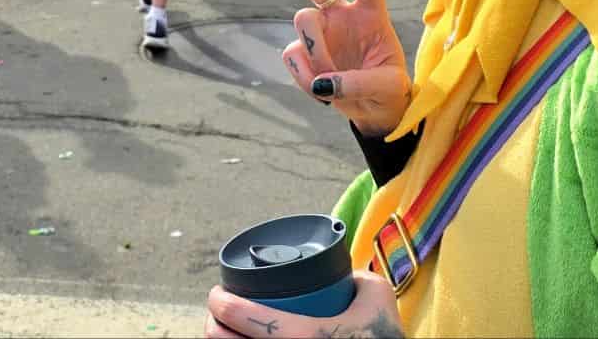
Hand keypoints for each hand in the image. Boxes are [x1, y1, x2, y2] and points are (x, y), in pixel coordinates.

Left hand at [206, 269, 402, 338]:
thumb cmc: (382, 335)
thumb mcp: (376, 295)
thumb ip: (354, 274)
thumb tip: (335, 266)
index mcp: (310, 336)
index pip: (252, 321)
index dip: (224, 306)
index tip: (217, 295)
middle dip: (214, 329)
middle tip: (216, 315)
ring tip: (223, 332)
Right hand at [260, 0, 411, 137]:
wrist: (373, 112)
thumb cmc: (390, 92)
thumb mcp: (389, 88)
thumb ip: (359, 82)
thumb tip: (321, 82)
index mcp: (371, 13)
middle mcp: (341, 16)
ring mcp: (319, 34)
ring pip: (304, 25)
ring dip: (318, 52)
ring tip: (334, 80)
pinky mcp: (302, 54)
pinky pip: (293, 57)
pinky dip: (305, 76)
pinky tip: (320, 90)